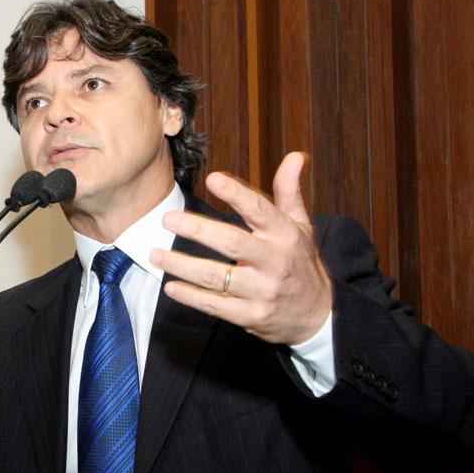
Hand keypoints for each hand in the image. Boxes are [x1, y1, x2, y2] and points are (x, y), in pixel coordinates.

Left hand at [150, 152, 331, 344]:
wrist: (317, 314)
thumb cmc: (300, 263)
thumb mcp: (301, 226)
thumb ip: (289, 192)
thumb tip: (295, 156)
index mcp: (286, 235)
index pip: (260, 210)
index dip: (237, 193)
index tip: (213, 179)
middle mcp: (275, 262)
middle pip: (232, 242)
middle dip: (197, 230)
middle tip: (167, 219)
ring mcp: (263, 291)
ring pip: (216, 276)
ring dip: (182, 265)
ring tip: (156, 255)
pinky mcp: (252, 316)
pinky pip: (215, 305)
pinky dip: (190, 296)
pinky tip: (171, 286)